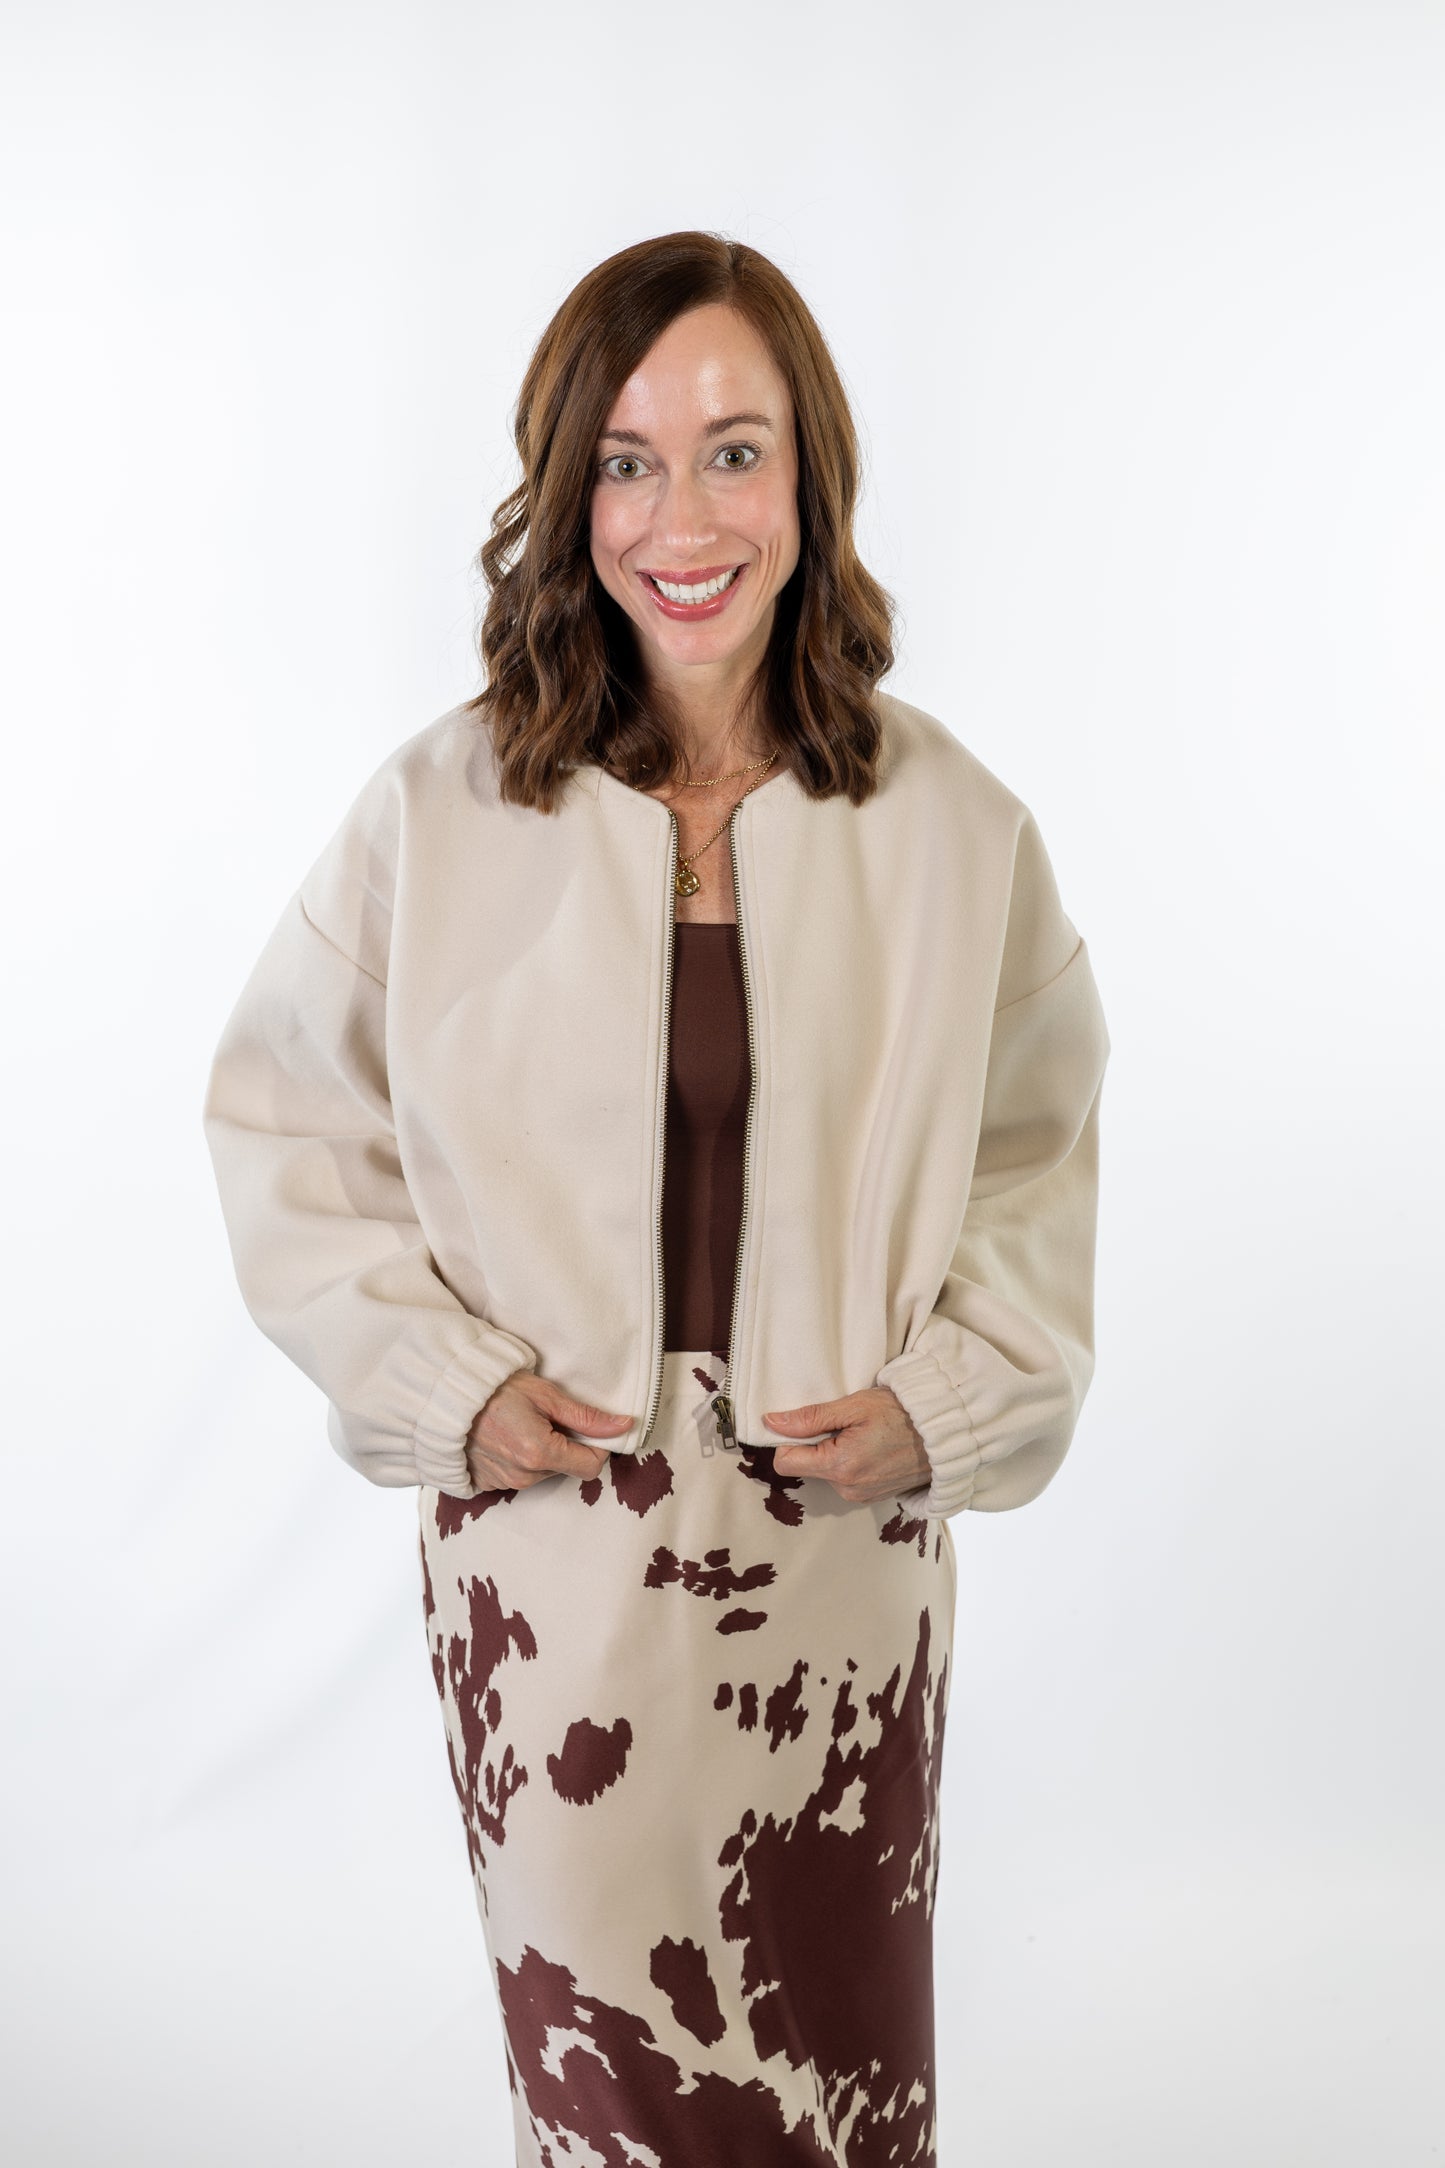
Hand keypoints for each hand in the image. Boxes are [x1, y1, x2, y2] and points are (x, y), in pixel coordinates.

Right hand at [465, 1374, 632, 1493]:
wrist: (444, 1394)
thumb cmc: (495, 1388)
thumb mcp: (546, 1394)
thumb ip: (586, 1417)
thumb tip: (624, 1426)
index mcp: (540, 1454)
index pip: (591, 1466)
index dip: (596, 1446)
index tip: (586, 1426)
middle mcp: (523, 1476)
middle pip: (566, 1467)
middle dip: (565, 1445)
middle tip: (545, 1417)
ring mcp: (503, 1483)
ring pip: (542, 1472)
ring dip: (542, 1452)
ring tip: (521, 1423)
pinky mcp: (487, 1484)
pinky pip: (517, 1475)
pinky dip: (518, 1458)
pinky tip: (505, 1435)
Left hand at [762, 1386, 930, 1504]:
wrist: (944, 1434)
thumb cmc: (901, 1413)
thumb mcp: (854, 1406)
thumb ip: (810, 1418)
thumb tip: (771, 1422)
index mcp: (839, 1466)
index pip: (784, 1462)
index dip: (788, 1440)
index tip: (806, 1424)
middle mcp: (847, 1489)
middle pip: (806, 1467)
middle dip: (816, 1445)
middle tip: (844, 1425)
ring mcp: (860, 1496)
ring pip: (825, 1473)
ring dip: (835, 1454)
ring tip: (863, 1435)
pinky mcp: (872, 1497)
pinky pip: (845, 1480)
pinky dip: (851, 1463)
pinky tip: (871, 1448)